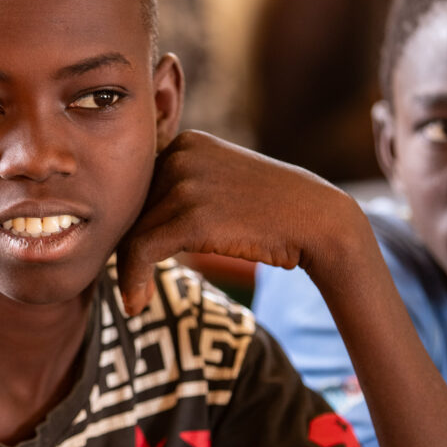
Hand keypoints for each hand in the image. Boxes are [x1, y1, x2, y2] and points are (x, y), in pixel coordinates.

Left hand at [116, 130, 355, 313]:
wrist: (318, 220)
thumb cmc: (271, 212)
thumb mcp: (221, 183)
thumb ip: (182, 191)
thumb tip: (133, 225)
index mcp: (186, 142)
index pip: (138, 189)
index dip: (132, 228)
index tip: (134, 260)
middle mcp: (181, 154)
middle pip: (131, 211)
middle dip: (128, 250)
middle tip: (131, 284)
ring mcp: (186, 182)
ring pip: (132, 233)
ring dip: (128, 273)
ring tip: (135, 300)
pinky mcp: (192, 216)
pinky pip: (141, 251)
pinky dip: (133, 281)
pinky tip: (136, 304)